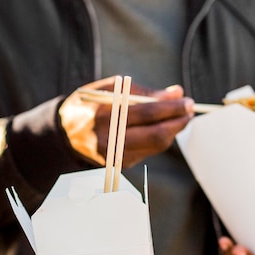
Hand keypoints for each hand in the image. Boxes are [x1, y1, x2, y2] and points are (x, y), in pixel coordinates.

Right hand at [59, 76, 194, 167]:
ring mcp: (115, 156)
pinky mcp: (119, 165)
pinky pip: (148, 152)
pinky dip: (159, 139)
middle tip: (189, 111)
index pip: (148, 113)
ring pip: (156, 146)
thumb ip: (144, 92)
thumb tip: (176, 93)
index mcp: (105, 115)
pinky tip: (162, 128)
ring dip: (173, 131)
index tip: (186, 100)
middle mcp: (110, 139)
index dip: (172, 107)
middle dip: (178, 122)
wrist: (66, 134)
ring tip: (180, 117)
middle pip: (156, 135)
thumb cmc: (91, 105)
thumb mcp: (111, 89)